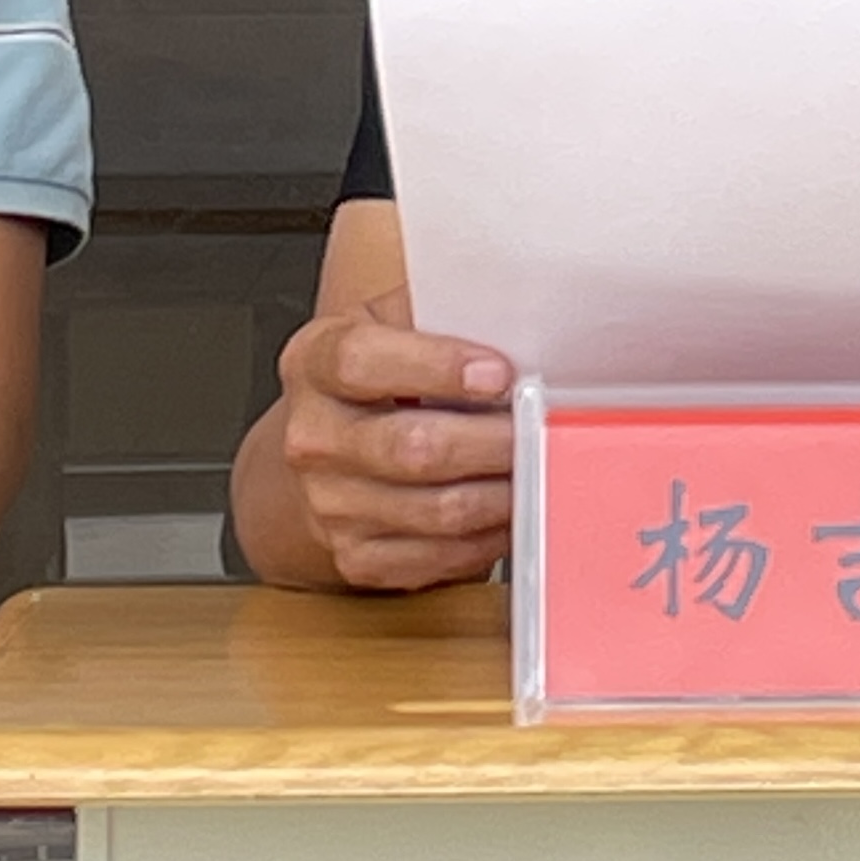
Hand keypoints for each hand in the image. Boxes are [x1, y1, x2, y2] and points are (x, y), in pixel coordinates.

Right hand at [273, 288, 514, 591]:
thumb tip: (524, 304)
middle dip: (495, 439)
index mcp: (317, 361)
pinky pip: (436, 557)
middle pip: (411, 448)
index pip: (364, 362)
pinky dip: (487, 537)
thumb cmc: (382, 371)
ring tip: (543, 465)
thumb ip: (446, 310)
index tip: (499, 370)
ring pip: (435, 510)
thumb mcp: (398, 318)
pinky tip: (513, 507)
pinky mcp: (356, 555)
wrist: (331, 443)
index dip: (436, 365)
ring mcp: (329, 503)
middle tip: (545, 424)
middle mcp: (314, 436)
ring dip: (503, 492)